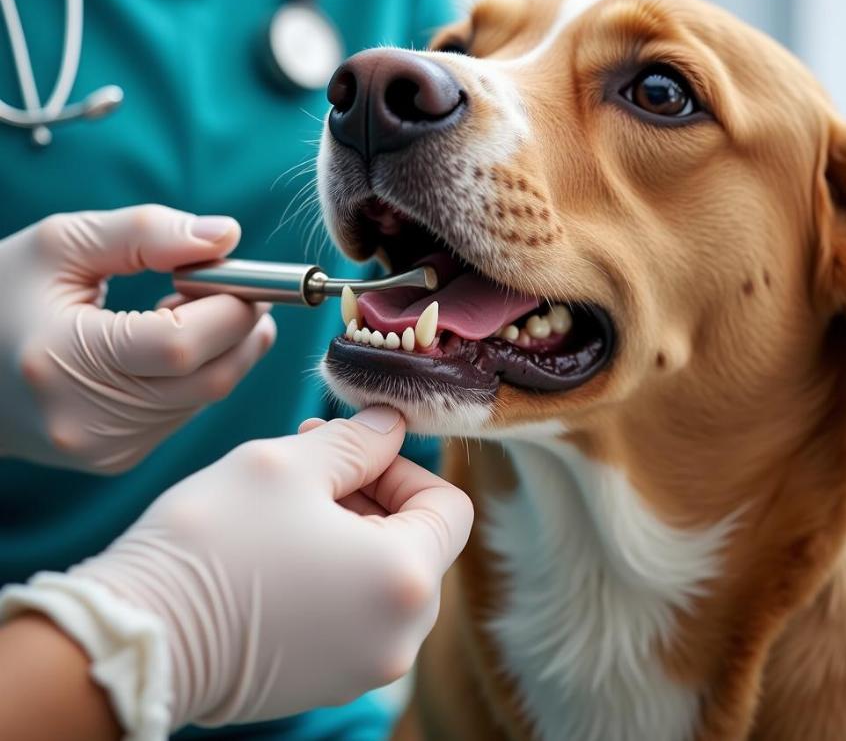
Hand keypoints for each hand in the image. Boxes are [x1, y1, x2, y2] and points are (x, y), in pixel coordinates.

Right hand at [0, 205, 275, 472]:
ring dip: (226, 349)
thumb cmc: (1, 295)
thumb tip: (227, 235)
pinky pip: (187, 411)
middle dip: (242, 328)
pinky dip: (201, 373)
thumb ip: (147, 233)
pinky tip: (175, 346)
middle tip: (240, 288)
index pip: (180, 344)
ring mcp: (105, 448)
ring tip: (197, 309)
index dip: (230, 306)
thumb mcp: (61, 244)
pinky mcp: (118, 458)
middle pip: (210, 377)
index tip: (242, 274)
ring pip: (207, 396)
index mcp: (62, 361)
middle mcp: (87, 419)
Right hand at [70, 408, 473, 727]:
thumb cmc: (213, 544)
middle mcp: (399, 637)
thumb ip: (357, 440)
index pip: (449, 507)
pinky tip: (277, 548)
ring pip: (382, 577)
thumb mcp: (290, 464)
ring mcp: (362, 668)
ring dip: (348, 529)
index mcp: (406, 581)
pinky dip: (331, 573)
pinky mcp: (325, 683)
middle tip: (314, 462)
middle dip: (371, 493)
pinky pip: (353, 613)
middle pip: (417, 542)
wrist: (133, 640)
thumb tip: (390, 425)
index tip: (353, 453)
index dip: (405, 467)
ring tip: (289, 501)